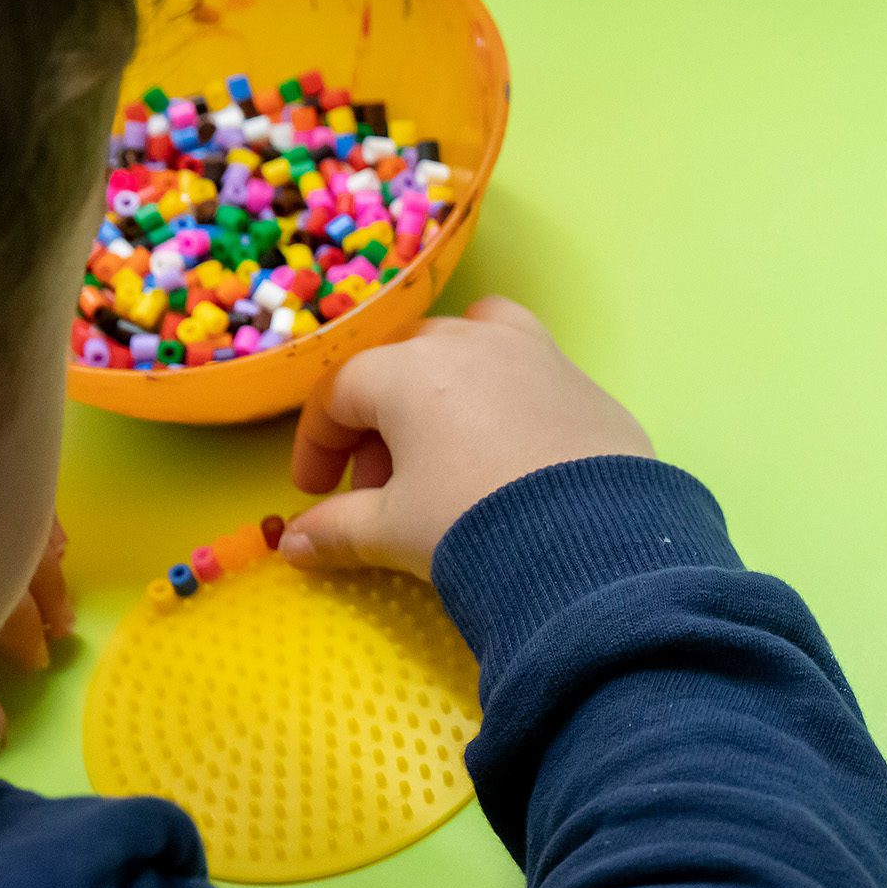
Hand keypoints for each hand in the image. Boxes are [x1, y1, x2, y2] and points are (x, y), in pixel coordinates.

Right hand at [282, 296, 651, 574]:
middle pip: (402, 363)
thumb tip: (294, 545)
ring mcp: (534, 355)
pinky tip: (509, 452)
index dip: (318, 444)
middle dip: (380, 421)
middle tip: (382, 484)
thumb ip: (338, 531)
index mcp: (409, 371)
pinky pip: (528, 368)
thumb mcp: (395, 533)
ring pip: (471, 341)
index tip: (317, 491)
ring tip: (445, 445)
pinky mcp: (583, 383)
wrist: (592, 547)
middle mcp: (470, 344)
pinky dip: (503, 395)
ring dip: (443, 386)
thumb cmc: (475, 526)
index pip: (340, 393)